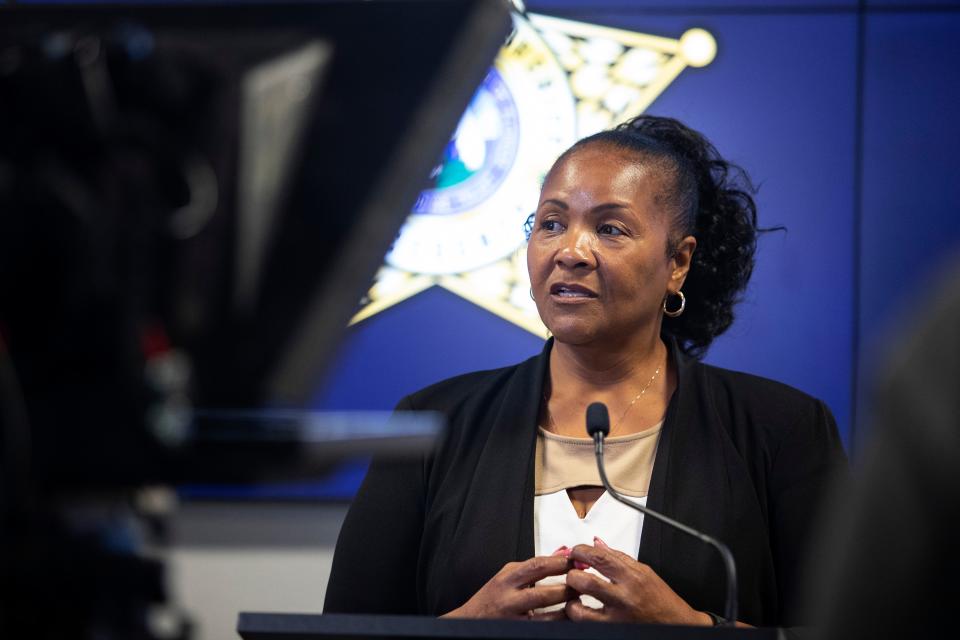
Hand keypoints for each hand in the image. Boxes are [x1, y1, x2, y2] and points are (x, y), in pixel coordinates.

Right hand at [441, 554, 575, 619]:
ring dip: (567, 610)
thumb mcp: (508, 575)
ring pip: (546, 617)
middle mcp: (509, 598)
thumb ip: (534, 566)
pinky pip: (543, 629)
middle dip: (568, 588)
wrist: (470, 621)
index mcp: (508, 578)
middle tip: (585, 584)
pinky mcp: (517, 631)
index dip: (561, 563)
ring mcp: (513, 618)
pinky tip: (568, 620)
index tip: (578, 561)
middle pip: (545, 593)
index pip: (538, 566)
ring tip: (579, 603)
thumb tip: (562, 552)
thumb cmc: (491, 598)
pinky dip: (557, 624)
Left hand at [564, 538, 711, 625]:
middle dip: (572, 574)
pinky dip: (578, 616)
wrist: (678, 625)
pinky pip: (587, 624)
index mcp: (632, 577)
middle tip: (572, 572)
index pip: (599, 557)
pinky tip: (580, 609)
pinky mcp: (613, 631)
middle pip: (585, 581)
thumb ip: (619, 557)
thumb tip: (597, 543)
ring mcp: (617, 618)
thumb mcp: (644, 572)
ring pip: (580, 609)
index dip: (581, 551)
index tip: (577, 552)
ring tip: (573, 594)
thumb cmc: (662, 600)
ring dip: (571, 600)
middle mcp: (624, 597)